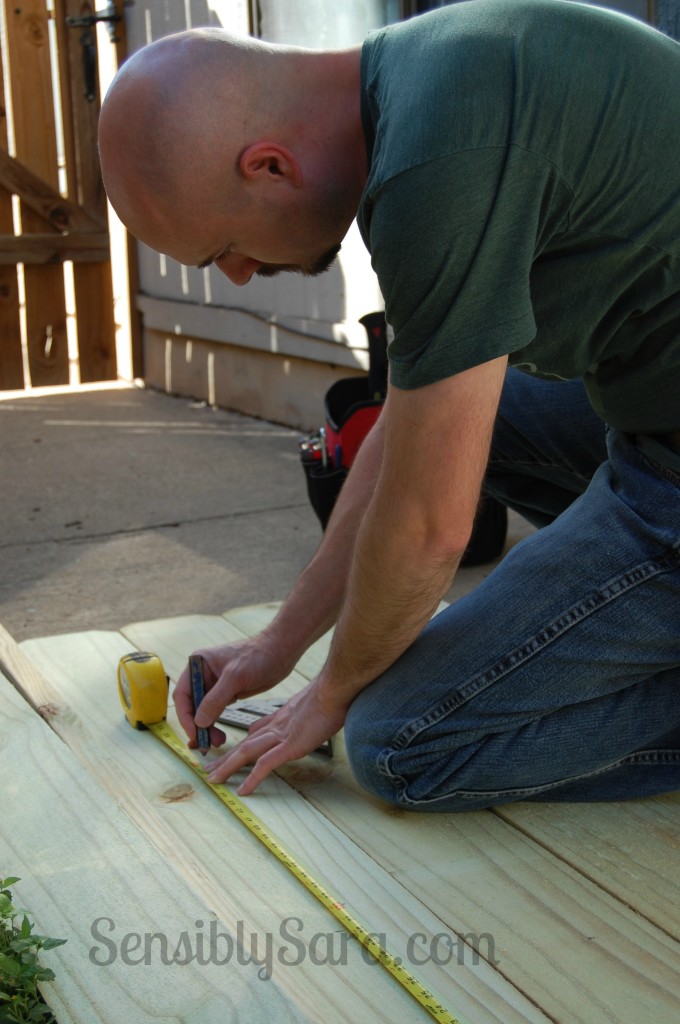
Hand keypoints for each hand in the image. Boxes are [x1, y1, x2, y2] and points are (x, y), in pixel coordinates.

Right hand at [173, 635, 292, 750]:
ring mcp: (215, 685)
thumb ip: (216, 699)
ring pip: (203, 711)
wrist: (281, 652)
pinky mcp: (227, 693)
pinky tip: (220, 735)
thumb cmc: (258, 656)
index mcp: (198, 664)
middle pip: (191, 705)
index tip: (194, 734)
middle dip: (197, 725)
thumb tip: (199, 722)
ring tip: (217, 741)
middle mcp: (202, 675)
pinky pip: (215, 712)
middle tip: (207, 744)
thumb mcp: (235, 676)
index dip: (185, 716)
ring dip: (206, 728)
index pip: (182, 695)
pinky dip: (215, 724)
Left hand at [204, 679, 347, 794]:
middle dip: (225, 758)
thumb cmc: (332, 695)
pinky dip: (252, 779)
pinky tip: (242, 791)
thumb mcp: (315, 705)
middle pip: (244, 744)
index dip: (241, 743)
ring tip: (213, 780)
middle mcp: (276, 727)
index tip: (232, 752)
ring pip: (246, 753)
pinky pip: (265, 765)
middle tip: (209, 769)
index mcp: (282, 718)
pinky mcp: (290, 746)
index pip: (255, 732)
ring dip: (228, 767)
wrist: (335, 689)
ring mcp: (281, 736)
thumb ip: (307, 714)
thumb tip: (311, 719)